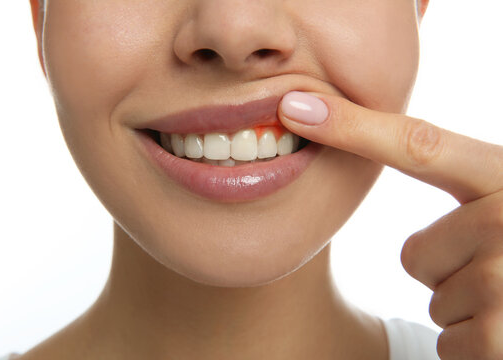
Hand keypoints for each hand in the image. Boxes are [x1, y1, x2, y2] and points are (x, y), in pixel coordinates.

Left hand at [278, 91, 502, 358]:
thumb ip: (475, 191)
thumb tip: (405, 194)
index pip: (418, 145)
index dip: (353, 126)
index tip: (296, 107)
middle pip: (417, 252)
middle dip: (451, 270)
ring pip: (435, 295)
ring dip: (469, 306)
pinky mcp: (502, 340)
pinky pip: (449, 339)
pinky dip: (478, 345)